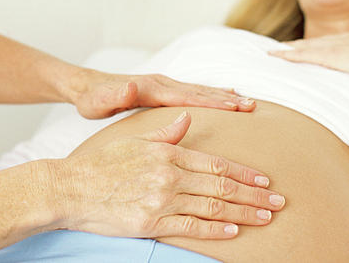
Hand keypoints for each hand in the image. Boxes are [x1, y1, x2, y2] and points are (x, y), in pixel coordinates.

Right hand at [50, 112, 284, 238]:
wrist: (69, 188)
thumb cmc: (100, 164)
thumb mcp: (135, 141)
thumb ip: (166, 132)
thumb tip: (188, 118)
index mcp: (168, 153)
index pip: (216, 164)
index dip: (245, 173)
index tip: (266, 180)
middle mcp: (169, 175)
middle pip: (222, 186)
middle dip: (254, 195)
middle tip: (279, 202)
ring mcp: (161, 200)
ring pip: (212, 207)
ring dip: (243, 213)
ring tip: (265, 218)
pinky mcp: (151, 222)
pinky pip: (190, 227)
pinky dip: (214, 230)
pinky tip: (233, 232)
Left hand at [70, 69, 255, 118]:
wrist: (86, 87)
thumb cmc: (92, 99)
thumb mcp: (99, 101)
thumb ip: (116, 94)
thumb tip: (132, 85)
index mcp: (152, 89)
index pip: (188, 97)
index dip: (213, 102)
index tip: (236, 106)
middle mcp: (162, 83)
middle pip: (200, 91)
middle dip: (227, 99)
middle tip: (254, 106)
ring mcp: (164, 85)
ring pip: (199, 91)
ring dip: (224, 96)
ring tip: (248, 102)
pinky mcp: (163, 90)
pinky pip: (193, 93)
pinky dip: (212, 95)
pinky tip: (225, 98)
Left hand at [268, 28, 348, 84]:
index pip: (345, 44)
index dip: (325, 47)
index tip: (310, 49)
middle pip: (327, 42)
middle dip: (305, 45)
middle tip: (283, 49)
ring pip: (317, 46)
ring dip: (294, 50)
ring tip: (275, 53)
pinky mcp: (341, 54)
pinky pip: (313, 53)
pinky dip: (295, 54)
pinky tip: (280, 55)